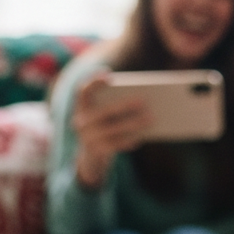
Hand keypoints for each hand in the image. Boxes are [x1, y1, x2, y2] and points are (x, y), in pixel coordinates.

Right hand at [72, 73, 151, 187]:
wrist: (90, 157)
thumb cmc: (103, 128)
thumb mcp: (103, 116)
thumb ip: (114, 105)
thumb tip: (141, 101)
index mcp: (82, 107)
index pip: (83, 91)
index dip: (93, 83)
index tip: (108, 75)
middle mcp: (82, 122)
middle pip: (105, 111)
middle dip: (125, 105)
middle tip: (144, 100)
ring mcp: (88, 138)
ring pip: (114, 130)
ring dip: (134, 124)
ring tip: (151, 118)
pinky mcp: (97, 151)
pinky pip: (116, 145)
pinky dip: (130, 140)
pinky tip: (143, 136)